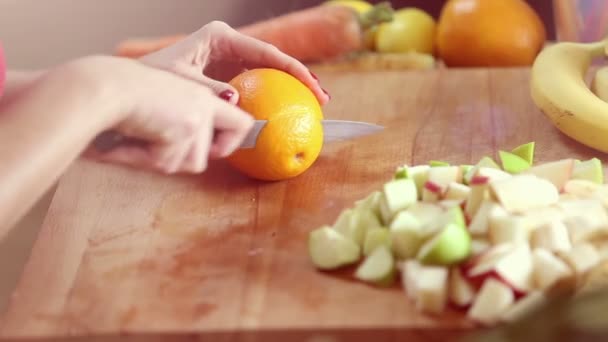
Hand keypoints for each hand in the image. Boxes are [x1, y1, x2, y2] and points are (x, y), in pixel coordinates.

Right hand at [74, 56, 253, 173]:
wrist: (103, 86)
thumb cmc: (119, 97)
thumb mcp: (158, 107)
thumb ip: (180, 127)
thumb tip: (196, 161)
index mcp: (200, 94)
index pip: (240, 123)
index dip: (228, 145)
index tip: (212, 152)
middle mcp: (204, 103)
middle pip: (212, 154)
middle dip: (184, 160)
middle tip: (156, 146)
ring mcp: (197, 116)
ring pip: (191, 163)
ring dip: (161, 159)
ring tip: (139, 136)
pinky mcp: (185, 128)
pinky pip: (169, 163)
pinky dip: (145, 158)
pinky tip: (131, 140)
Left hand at [138, 21, 329, 105]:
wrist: (135, 85)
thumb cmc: (154, 80)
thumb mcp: (182, 84)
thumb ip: (210, 91)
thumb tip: (237, 101)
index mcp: (220, 37)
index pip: (266, 53)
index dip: (294, 70)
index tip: (312, 87)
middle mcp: (228, 44)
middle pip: (273, 60)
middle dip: (299, 77)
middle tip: (321, 99)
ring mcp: (228, 58)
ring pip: (268, 71)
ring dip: (289, 87)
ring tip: (311, 104)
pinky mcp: (226, 72)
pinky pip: (255, 83)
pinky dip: (271, 96)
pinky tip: (284, 110)